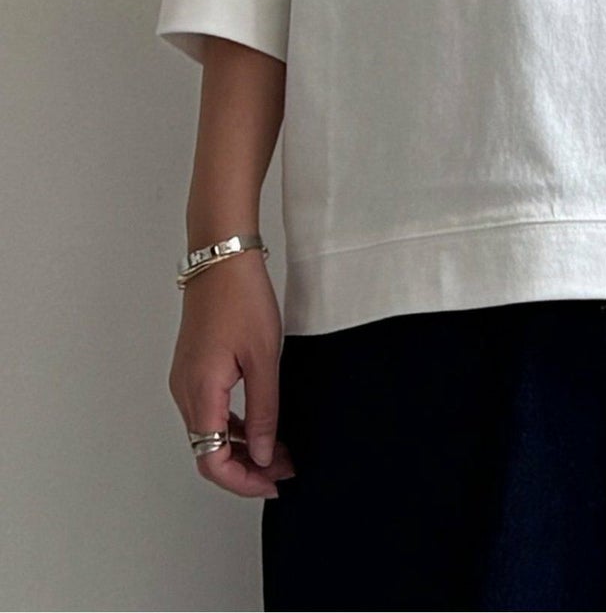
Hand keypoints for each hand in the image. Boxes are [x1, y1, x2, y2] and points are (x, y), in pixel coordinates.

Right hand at [168, 251, 295, 497]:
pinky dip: (233, 426)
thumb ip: (265, 411)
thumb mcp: (265, 358)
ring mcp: (185, 380)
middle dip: (247, 468)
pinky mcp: (193, 369)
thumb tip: (265, 454)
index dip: (243, 481)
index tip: (275, 483)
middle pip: (208, 452)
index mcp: (199, 393)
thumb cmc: (242, 299)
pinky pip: (209, 412)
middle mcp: (184, 392)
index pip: (211, 461)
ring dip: (242, 448)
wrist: (221, 259)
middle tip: (285, 469)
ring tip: (281, 449)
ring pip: (208, 433)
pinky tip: (262, 425)